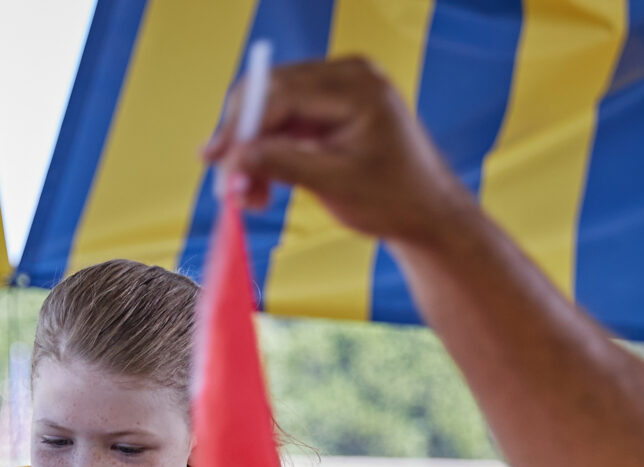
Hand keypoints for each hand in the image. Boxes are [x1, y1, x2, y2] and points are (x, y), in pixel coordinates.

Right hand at [200, 56, 472, 244]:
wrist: (426, 213)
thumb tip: (233, 160)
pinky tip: (260, 189)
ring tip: (247, 198)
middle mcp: (345, 76)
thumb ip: (283, 165)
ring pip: (270, 112)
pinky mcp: (328, 111)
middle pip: (268, 95)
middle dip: (242, 141)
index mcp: (356, 85)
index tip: (217, 163)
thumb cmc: (395, 199)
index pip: (280, 92)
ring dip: (251, 154)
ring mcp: (336, 91)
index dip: (242, 127)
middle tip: (225, 186)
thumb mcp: (335, 183)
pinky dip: (267, 155)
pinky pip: (282, 125)